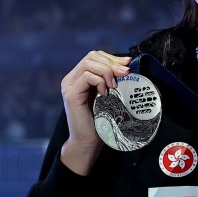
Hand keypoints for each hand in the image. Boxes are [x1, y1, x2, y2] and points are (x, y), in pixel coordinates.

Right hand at [59, 51, 131, 174]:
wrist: (89, 141)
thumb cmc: (102, 119)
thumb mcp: (110, 93)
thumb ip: (113, 78)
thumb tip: (128, 62)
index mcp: (79, 76)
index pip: (95, 55)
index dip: (112, 58)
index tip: (128, 66)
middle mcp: (71, 79)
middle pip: (92, 56)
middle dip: (112, 63)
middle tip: (125, 74)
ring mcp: (69, 86)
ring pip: (89, 63)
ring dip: (107, 71)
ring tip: (114, 86)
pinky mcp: (70, 94)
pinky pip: (87, 76)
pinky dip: (100, 81)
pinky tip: (106, 93)